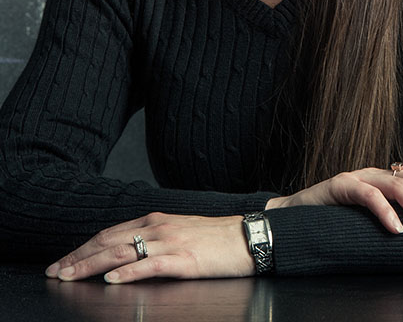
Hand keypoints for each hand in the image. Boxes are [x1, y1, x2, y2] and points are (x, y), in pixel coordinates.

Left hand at [45, 213, 254, 282]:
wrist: (248, 237)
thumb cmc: (215, 239)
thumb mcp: (179, 233)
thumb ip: (153, 240)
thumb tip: (125, 255)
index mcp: (155, 221)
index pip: (110, 233)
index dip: (84, 247)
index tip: (63, 261)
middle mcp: (158, 227)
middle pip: (109, 241)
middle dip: (78, 257)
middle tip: (55, 272)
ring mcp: (170, 242)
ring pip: (122, 252)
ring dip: (92, 265)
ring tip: (70, 277)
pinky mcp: (184, 259)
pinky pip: (150, 265)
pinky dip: (128, 272)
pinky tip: (112, 280)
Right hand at [265, 166, 402, 234]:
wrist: (292, 216)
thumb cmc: (335, 220)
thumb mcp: (371, 219)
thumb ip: (395, 218)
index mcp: (386, 179)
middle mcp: (375, 174)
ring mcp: (358, 177)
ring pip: (395, 184)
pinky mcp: (339, 185)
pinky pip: (366, 195)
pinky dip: (384, 211)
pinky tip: (395, 228)